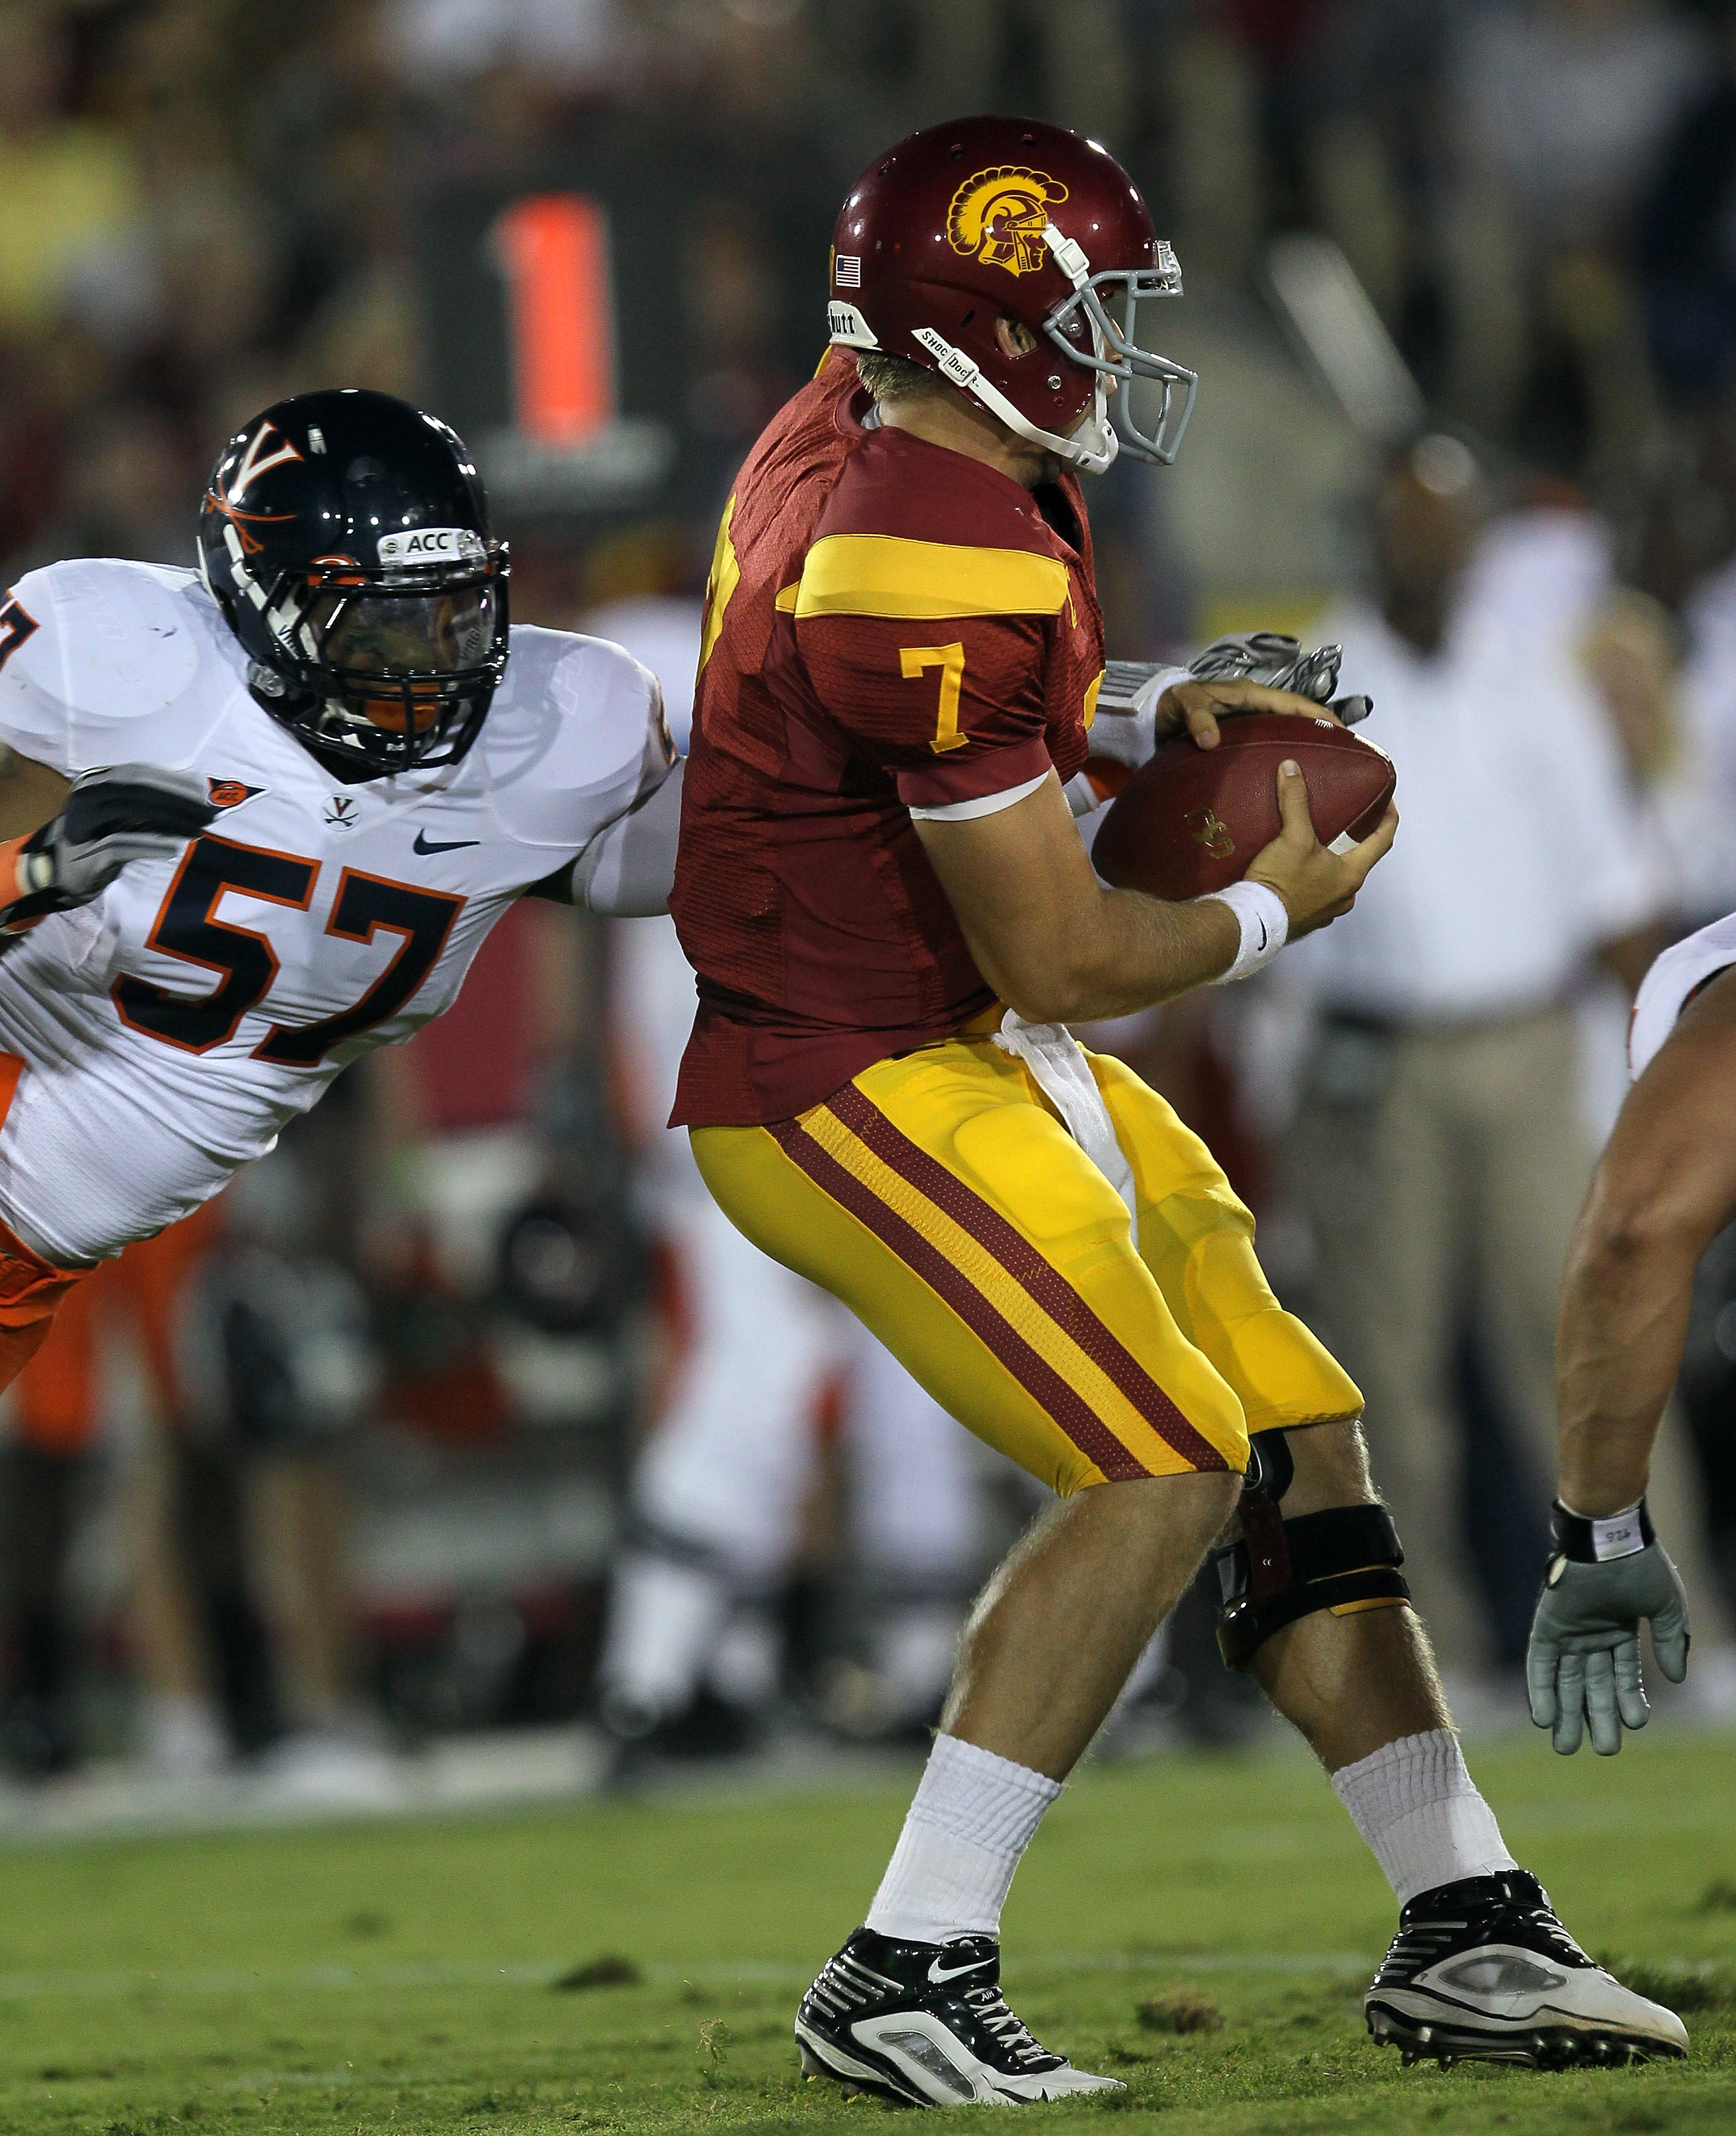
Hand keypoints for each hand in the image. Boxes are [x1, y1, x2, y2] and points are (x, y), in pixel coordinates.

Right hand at [8, 764, 214, 921]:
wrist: (57, 872)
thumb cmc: (98, 839)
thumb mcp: (121, 815)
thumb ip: (148, 803)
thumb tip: (196, 795)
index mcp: (97, 780)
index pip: (140, 773)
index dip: (175, 780)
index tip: (206, 791)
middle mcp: (88, 794)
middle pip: (139, 788)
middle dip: (178, 799)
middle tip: (209, 812)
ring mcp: (84, 821)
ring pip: (133, 811)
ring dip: (172, 820)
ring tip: (199, 830)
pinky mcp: (86, 850)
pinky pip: (124, 843)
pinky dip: (152, 844)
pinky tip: (175, 848)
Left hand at [1156, 677, 1344, 753]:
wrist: (1154, 714)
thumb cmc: (1173, 704)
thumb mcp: (1186, 705)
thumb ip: (1198, 719)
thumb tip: (1211, 741)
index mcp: (1250, 695)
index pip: (1292, 703)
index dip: (1318, 714)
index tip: (1341, 730)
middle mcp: (1254, 708)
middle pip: (1294, 719)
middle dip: (1318, 732)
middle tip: (1343, 754)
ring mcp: (1248, 724)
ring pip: (1283, 734)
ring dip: (1301, 746)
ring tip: (1323, 769)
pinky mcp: (1238, 740)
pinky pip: (1266, 747)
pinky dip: (1279, 758)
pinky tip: (1285, 780)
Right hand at [1244, 760, 1395, 937]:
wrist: (1252, 923)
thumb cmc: (1282, 883)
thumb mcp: (1292, 836)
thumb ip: (1295, 800)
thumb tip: (1291, 768)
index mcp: (1351, 875)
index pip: (1382, 841)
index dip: (1388, 819)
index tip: (1387, 803)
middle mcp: (1344, 896)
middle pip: (1357, 861)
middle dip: (1352, 841)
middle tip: (1344, 821)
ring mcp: (1326, 911)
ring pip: (1334, 880)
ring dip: (1328, 862)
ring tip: (1313, 845)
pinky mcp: (1305, 920)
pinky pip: (1314, 895)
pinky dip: (1310, 880)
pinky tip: (1293, 870)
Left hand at [1526, 1541, 1690, 1754]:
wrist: (1609, 1538)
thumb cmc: (1639, 1566)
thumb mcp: (1665, 1607)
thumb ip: (1670, 1640)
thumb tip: (1677, 1679)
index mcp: (1620, 1630)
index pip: (1623, 1676)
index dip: (1628, 1701)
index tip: (1636, 1724)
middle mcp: (1591, 1635)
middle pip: (1593, 1685)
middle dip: (1596, 1718)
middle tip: (1602, 1750)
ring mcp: (1568, 1631)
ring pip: (1565, 1681)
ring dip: (1565, 1713)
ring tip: (1566, 1747)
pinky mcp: (1546, 1625)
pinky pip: (1540, 1663)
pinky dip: (1540, 1690)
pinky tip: (1543, 1718)